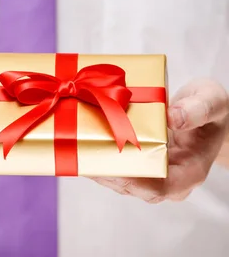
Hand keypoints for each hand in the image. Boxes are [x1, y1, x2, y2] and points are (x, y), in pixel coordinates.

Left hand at [93, 79, 228, 202]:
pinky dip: (102, 155)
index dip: (133, 179)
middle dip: (107, 170)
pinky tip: (85, 141)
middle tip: (82, 151)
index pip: (160, 187)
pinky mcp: (143, 162)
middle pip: (135, 185)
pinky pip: (121, 165)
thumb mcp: (212, 101)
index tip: (109, 164)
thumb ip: (196, 109)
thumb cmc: (213, 109)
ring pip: (123, 178)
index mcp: (191, 170)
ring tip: (77, 145)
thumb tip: (173, 117)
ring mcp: (156, 173)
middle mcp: (172, 178)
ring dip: (99, 164)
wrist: (208, 112)